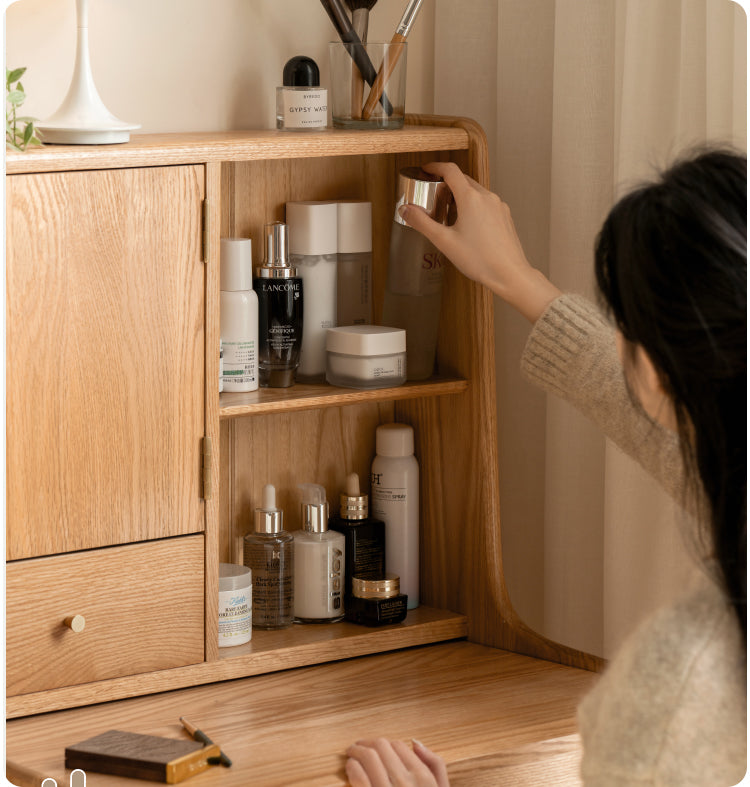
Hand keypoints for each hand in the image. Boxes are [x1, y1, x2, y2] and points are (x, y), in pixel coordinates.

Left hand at [346, 738, 448, 786]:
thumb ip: (436, 765)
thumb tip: (416, 742)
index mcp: (423, 777)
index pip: (399, 745)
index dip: (385, 743)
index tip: (377, 746)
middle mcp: (405, 782)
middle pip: (382, 747)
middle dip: (368, 742)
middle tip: (359, 744)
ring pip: (369, 758)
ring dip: (357, 750)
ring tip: (351, 752)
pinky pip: (359, 778)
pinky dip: (352, 768)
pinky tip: (350, 767)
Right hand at [398, 161, 560, 322]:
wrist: (509, 274)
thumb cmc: (480, 260)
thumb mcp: (444, 241)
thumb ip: (422, 223)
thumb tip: (406, 210)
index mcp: (471, 198)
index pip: (451, 170)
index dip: (435, 167)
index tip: (427, 170)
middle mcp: (487, 197)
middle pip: (463, 179)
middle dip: (447, 183)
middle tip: (434, 194)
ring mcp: (499, 206)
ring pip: (476, 191)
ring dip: (461, 195)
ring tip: (449, 211)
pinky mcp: (505, 216)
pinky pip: (486, 203)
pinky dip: (474, 205)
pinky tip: (468, 224)